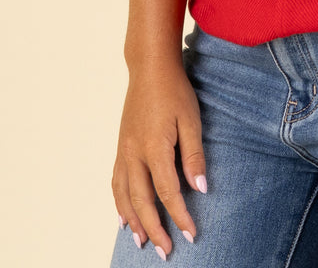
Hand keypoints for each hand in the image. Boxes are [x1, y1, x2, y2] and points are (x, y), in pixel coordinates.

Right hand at [112, 58, 206, 258]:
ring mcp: (123, 150)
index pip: (168, 192)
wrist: (149, 68)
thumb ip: (194, 156)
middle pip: (142, 201)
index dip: (180, 216)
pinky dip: (119, 202)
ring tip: (141, 242)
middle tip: (165, 252)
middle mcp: (134, 153)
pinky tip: (123, 215)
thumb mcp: (191, 120)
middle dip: (154, 228)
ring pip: (124, 195)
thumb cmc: (174, 91)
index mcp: (154, 147)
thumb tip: (200, 189)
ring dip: (132, 221)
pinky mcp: (120, 146)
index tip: (191, 235)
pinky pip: (116, 182)